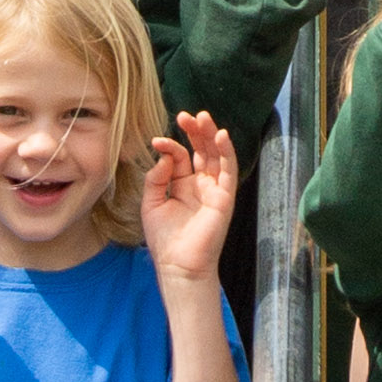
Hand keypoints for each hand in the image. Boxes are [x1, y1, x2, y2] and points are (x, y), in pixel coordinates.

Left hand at [138, 111, 238, 279]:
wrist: (178, 265)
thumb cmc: (164, 239)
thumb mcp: (151, 203)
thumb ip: (156, 178)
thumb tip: (164, 155)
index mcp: (184, 184)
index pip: (182, 156)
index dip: (171, 145)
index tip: (157, 140)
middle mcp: (201, 184)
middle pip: (202, 150)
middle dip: (195, 131)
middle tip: (185, 116)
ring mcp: (215, 190)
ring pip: (217, 156)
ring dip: (211, 135)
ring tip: (203, 118)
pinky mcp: (225, 198)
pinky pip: (229, 171)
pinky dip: (227, 152)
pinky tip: (221, 136)